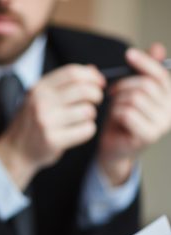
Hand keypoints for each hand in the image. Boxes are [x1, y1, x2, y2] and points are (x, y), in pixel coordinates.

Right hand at [0, 65, 104, 189]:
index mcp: (38, 89)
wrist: (15, 151)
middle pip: (84, 90)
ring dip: (90, 115)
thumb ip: (63, 83)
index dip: (92, 76)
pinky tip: (77, 132)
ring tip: (80, 119)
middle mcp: (40, 103)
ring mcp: (46, 122)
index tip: (99, 83)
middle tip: (94, 102)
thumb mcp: (40, 98)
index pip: (72, 73)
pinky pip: (86, 130)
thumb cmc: (32, 123)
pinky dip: (87, 130)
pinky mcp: (53, 140)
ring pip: (88, 111)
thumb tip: (93, 70)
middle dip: (96, 95)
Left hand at [99, 43, 170, 185]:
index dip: (144, 62)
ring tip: (115, 109)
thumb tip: (157, 47)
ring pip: (134, 99)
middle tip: (111, 92)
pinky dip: (116, 113)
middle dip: (123, 85)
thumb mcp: (132, 91)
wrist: (114, 148)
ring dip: (118, 102)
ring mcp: (162, 124)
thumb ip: (143, 71)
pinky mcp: (149, 135)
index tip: (128, 54)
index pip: (160, 74)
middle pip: (145, 85)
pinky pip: (127, 113)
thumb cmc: (122, 118)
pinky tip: (116, 120)